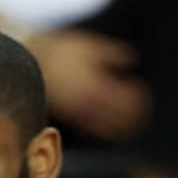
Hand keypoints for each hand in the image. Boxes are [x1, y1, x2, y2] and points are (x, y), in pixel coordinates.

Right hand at [27, 31, 148, 140]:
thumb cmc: (65, 51)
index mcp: (95, 86)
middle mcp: (87, 105)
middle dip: (134, 116)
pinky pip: (92, 130)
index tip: (142, 90)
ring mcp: (78, 115)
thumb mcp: (91, 46)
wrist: (34, 63)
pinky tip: (111, 123)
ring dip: (121, 126)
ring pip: (106, 129)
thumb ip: (113, 54)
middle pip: (118, 119)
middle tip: (143, 110)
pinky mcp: (71, 119)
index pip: (124, 100)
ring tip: (130, 121)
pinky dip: (105, 129)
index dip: (137, 98)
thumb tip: (133, 59)